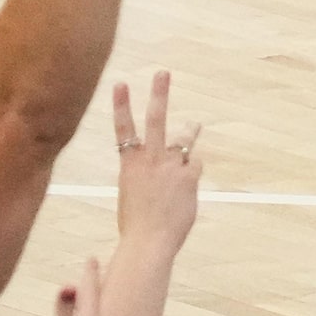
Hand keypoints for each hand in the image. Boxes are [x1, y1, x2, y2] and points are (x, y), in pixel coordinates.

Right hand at [111, 71, 202, 249]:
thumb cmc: (136, 227)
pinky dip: (192, 174)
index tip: (120, 83)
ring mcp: (170, 166)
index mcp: (129, 165)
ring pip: (183, 138)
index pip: (122, 129)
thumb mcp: (129, 197)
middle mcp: (150, 160)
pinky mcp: (188, 177)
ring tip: (195, 124)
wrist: (150, 242)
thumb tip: (154, 176)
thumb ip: (141, 179)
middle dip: (158, 94)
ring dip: (190, 130)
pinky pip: (195, 166)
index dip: (121, 105)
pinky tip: (187, 189)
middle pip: (155, 119)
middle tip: (163, 73)